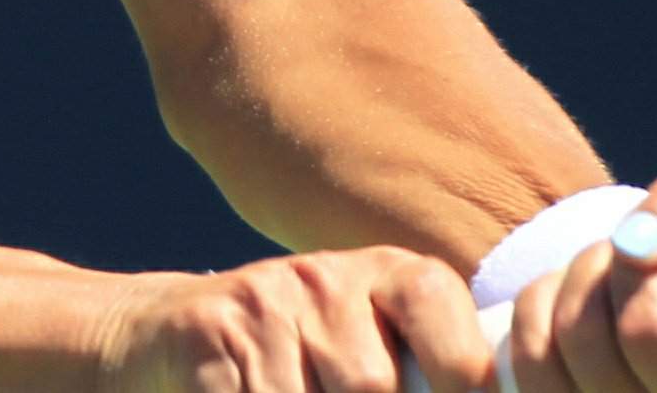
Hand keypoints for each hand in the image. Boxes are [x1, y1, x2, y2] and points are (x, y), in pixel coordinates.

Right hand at [100, 246, 501, 392]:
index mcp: (384, 274)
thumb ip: (419, 366)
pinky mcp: (211, 332)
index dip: (462, 372)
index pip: (435, 306)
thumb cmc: (297, 359)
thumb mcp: (364, 342)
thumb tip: (487, 391)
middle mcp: (326, 276)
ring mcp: (266, 301)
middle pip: (372, 383)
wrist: (168, 334)